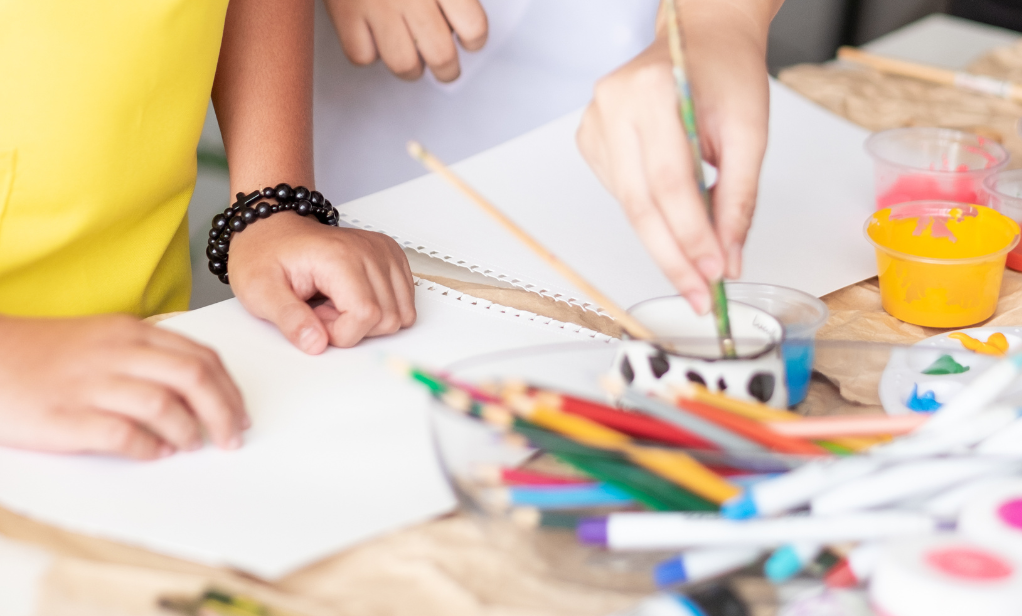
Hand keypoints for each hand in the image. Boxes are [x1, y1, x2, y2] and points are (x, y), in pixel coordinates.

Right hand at [0, 316, 247, 459]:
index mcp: (132, 333)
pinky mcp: (66, 416)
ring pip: (163, 404)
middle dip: (223, 413)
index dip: (230, 390)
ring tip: (191, 445)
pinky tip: (154, 454)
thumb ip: (149, 356)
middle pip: (193, 378)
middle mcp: (117, 353)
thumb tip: (197, 389)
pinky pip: (121, 434)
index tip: (241, 414)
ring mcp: (91, 384)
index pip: (201, 357)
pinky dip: (146, 447)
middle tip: (231, 439)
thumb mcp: (105, 339)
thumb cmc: (47, 355)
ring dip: (188, 430)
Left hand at [227, 211, 416, 352]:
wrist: (272, 231)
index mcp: (340, 257)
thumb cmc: (265, 255)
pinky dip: (381, 309)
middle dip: (353, 328)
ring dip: (368, 320)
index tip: (314, 319)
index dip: (340, 332)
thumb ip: (289, 320)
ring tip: (335, 302)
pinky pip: (405, 303)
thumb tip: (317, 344)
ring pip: (401, 314)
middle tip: (321, 309)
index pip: (366, 315)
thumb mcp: (259, 291)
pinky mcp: (391, 258)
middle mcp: (370, 251)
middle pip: (388, 319)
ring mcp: (384, 253)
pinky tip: (351, 297)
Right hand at [324, 0, 487, 81]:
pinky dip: (369, 54)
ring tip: (413, 63)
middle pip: (440, 55)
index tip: (470, 40)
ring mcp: (377, 7)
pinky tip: (374, 40)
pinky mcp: (344, 13)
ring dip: (411, 69)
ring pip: (403, 64)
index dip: (475, 40)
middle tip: (446, 68)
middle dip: (447, 70)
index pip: (473, 27)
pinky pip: (362, 55)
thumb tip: (467, 9)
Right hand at [576, 4, 771, 313]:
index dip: (691, 236)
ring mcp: (595, 123)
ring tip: (697, 267)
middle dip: (673, 257)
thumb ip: (738, 198)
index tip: (714, 273)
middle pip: (640, 204)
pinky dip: (650, 219)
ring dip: (664, 243)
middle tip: (699, 294)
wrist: (702, 38)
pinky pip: (622, 196)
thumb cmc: (726, 74)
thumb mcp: (749, 132)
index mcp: (653, 90)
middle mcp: (613, 105)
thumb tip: (726, 257)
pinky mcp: (591, 140)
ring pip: (629, 206)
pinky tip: (673, 223)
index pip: (669, 182)